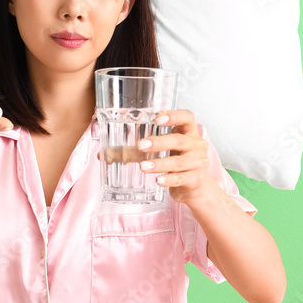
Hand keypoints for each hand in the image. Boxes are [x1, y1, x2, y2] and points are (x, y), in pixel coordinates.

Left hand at [98, 109, 218, 205]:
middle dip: (159, 142)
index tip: (157, 119)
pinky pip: (181, 178)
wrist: (194, 187)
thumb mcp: (160, 151)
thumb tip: (104, 155)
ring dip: (159, 163)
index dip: (174, 116)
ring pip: (178, 162)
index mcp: (188, 132)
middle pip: (179, 140)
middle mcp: (196, 145)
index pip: (187, 117)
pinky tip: (158, 180)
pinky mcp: (195, 179)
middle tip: (141, 145)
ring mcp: (198, 162)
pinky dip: (168, 179)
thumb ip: (134, 150)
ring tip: (143, 166)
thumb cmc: (176, 161)